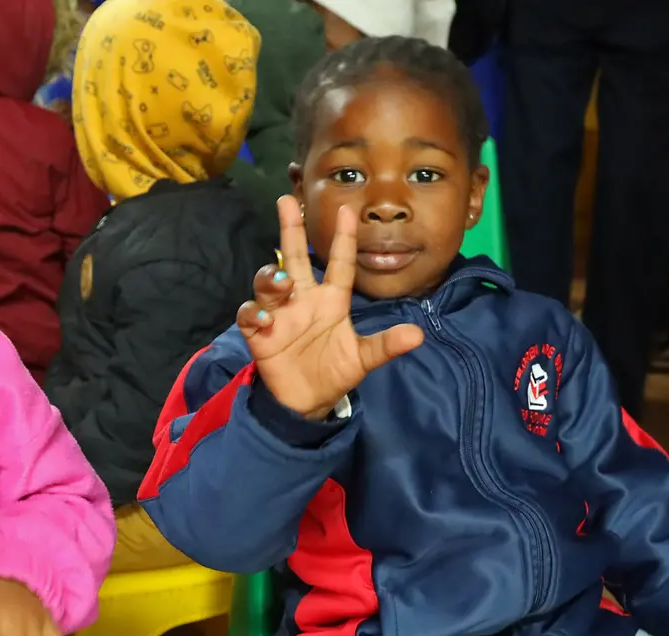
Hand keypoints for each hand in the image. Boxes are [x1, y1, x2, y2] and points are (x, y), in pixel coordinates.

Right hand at [237, 196, 422, 419]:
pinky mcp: (259, 333)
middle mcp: (304, 299)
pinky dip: (254, 314)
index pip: (339, 263)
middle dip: (291, 229)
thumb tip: (418, 335)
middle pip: (295, 257)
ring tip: (282, 282)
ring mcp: (280, 314)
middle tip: (287, 201)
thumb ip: (386, 345)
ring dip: (272, 278)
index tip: (347, 209)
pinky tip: (263, 320)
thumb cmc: (335, 371)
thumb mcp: (363, 359)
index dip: (344, 238)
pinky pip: (250, 316)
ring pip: (269, 282)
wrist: (307, 401)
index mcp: (331, 300)